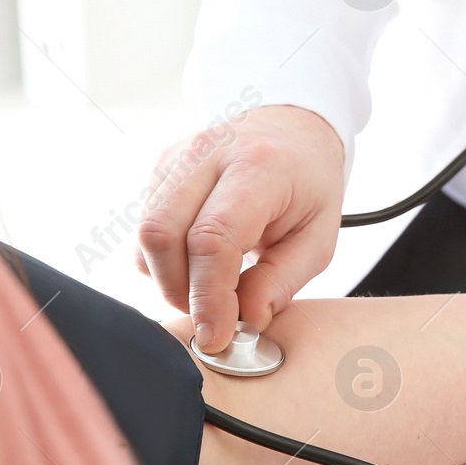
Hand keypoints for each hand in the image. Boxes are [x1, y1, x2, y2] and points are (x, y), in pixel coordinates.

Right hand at [136, 106, 344, 352]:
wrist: (291, 129)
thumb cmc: (309, 185)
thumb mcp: (319, 237)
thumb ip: (282, 281)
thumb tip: (246, 320)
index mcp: (258, 167)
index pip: (212, 238)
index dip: (208, 295)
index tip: (215, 335)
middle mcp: (209, 154)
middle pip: (161, 235)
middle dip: (179, 291)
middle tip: (212, 315)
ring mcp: (178, 158)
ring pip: (146, 234)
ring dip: (170, 278)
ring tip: (211, 287)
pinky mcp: (161, 169)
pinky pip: (146, 228)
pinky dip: (165, 260)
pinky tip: (199, 262)